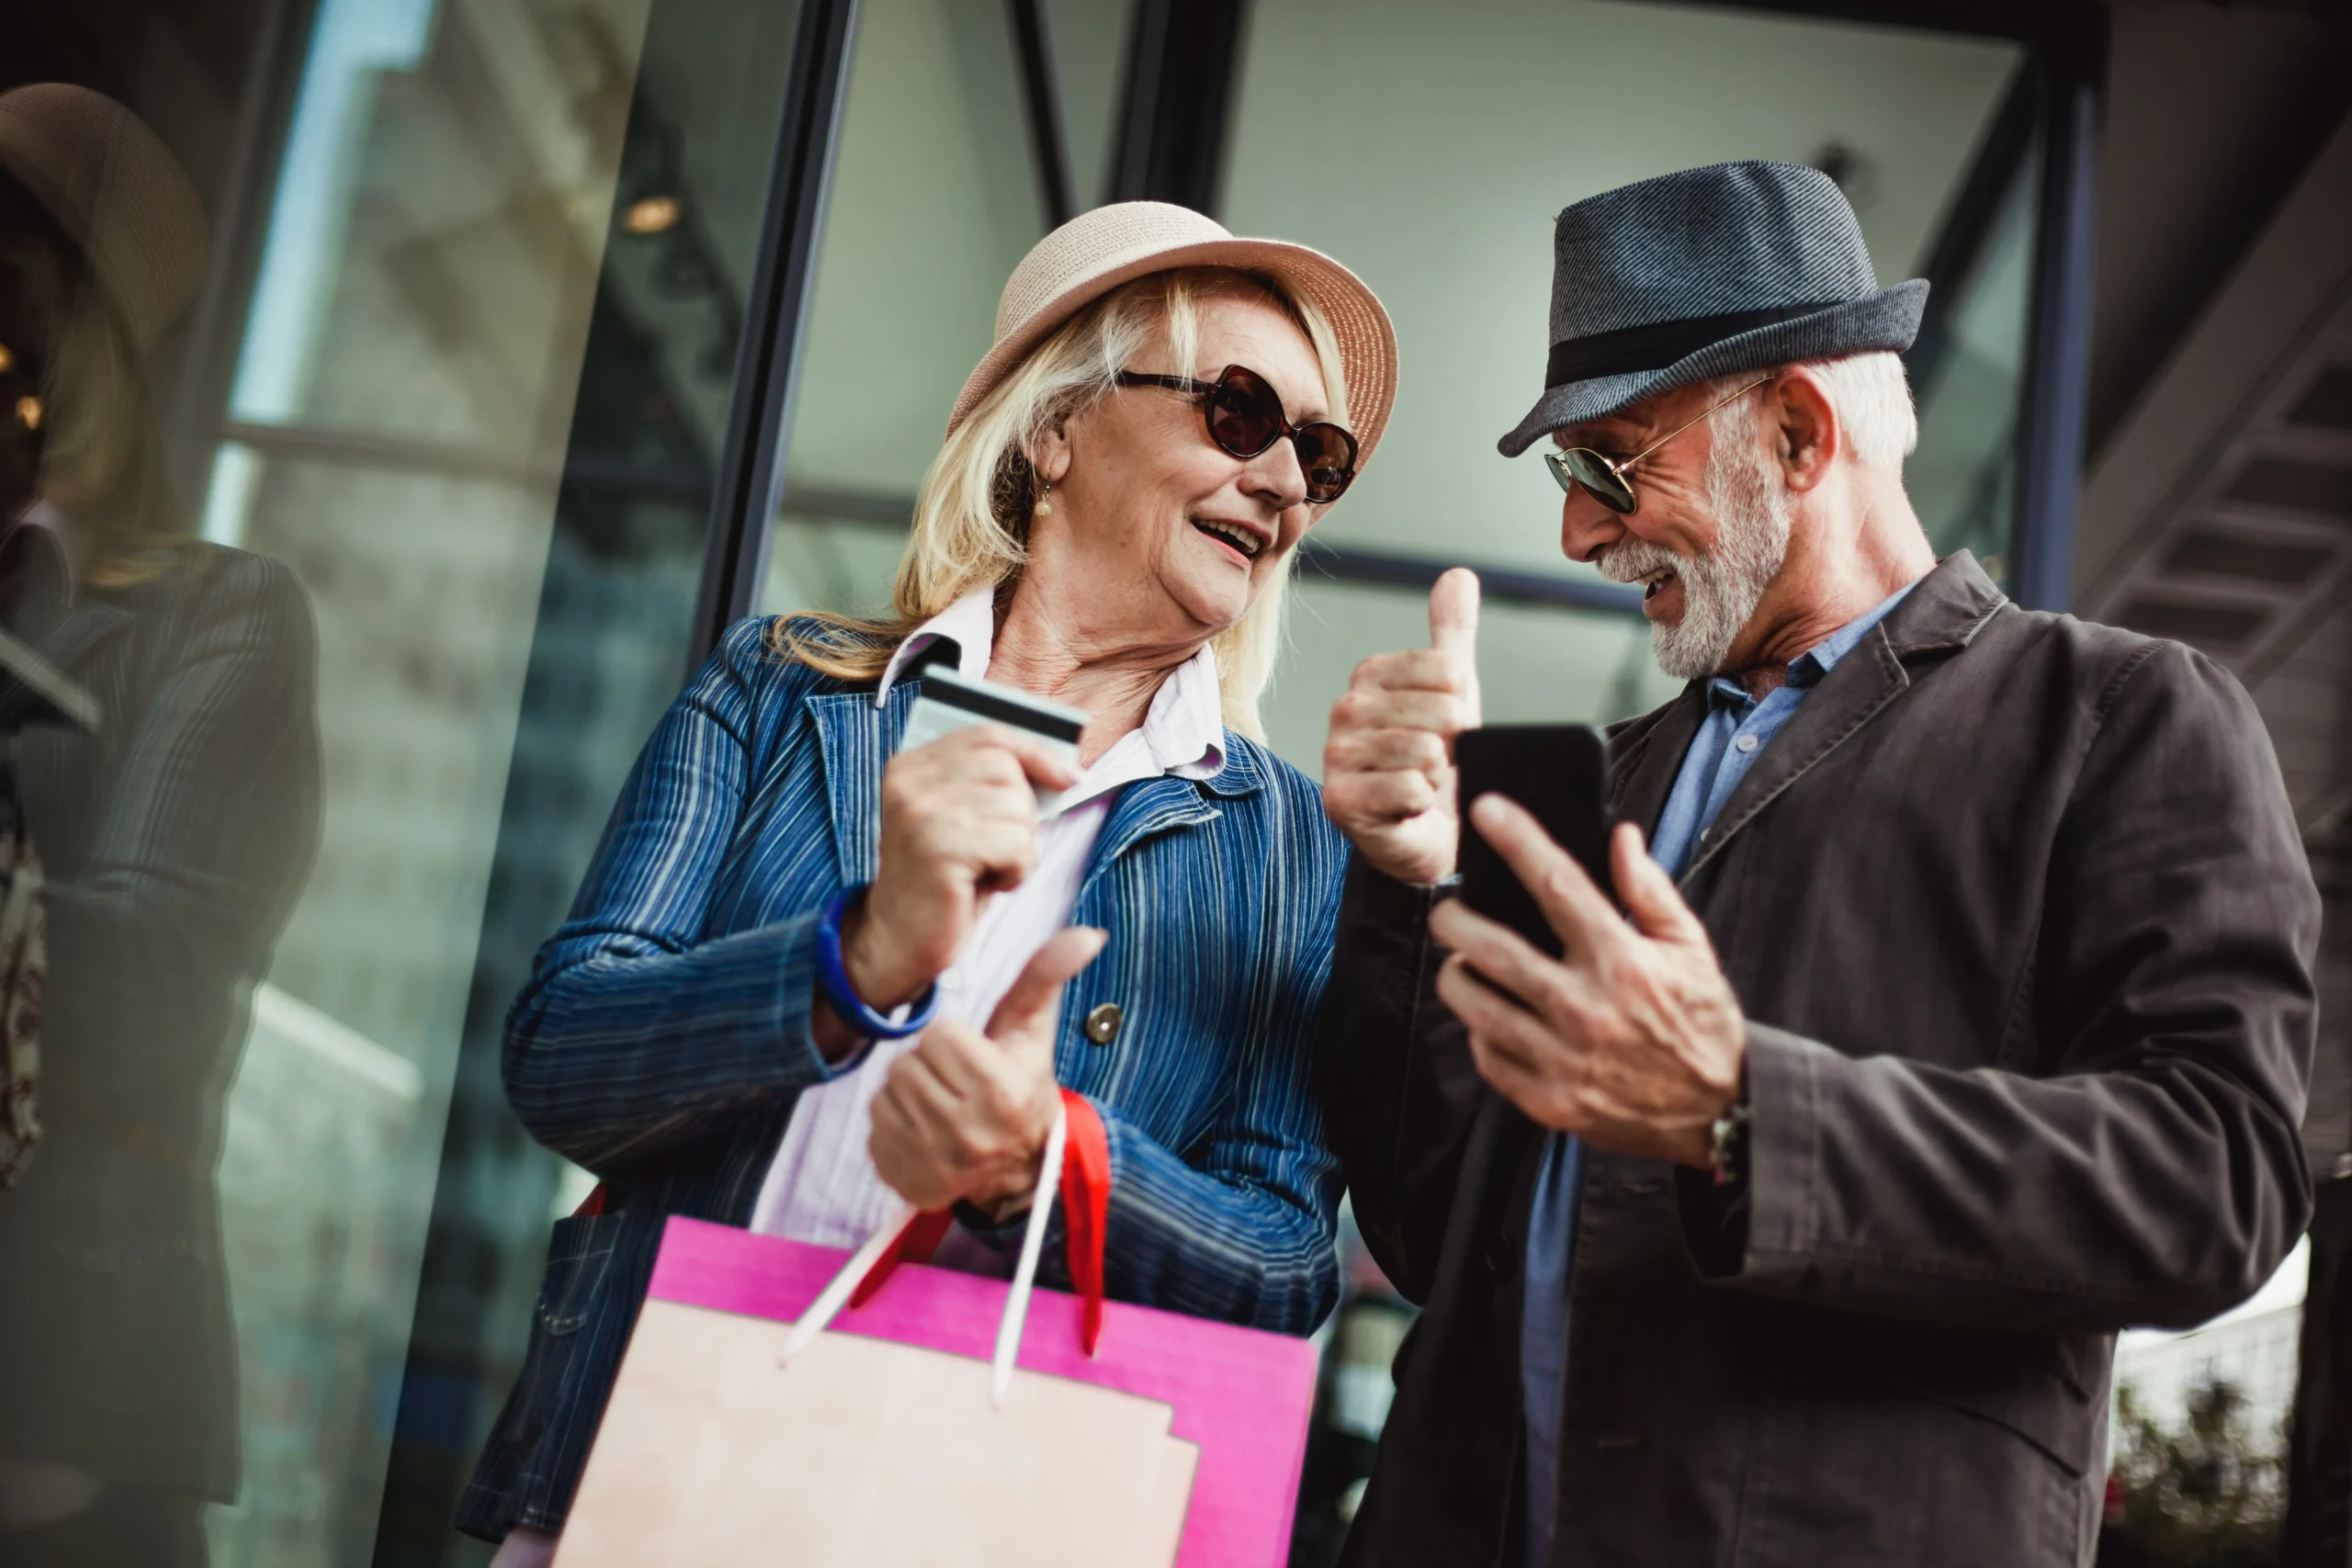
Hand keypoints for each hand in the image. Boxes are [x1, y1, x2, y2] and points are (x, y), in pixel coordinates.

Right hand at [842, 724, 1078, 1009]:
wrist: (899, 940)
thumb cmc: (945, 879)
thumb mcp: (963, 819)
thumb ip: (994, 783)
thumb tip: (1065, 767)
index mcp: (912, 766)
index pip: (988, 735)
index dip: (1036, 752)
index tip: (1070, 777)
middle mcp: (910, 781)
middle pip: (1007, 769)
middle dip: (1022, 813)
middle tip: (999, 851)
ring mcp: (920, 812)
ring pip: (1017, 807)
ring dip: (1019, 847)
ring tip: (987, 870)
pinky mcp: (938, 848)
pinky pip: (1015, 844)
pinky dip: (1016, 871)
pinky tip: (987, 886)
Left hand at [869, 926, 1105, 1212]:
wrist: (1024, 1166)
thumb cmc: (1023, 1083)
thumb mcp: (1032, 1029)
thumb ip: (1046, 976)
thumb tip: (1089, 933)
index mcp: (1000, 1092)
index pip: (936, 1038)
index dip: (951, 1041)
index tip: (972, 1058)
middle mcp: (969, 1136)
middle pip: (905, 1068)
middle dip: (927, 1068)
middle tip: (954, 1083)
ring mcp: (938, 1168)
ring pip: (885, 1100)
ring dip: (906, 1096)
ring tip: (939, 1106)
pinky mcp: (912, 1187)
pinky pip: (875, 1137)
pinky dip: (893, 1130)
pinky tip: (924, 1134)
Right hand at [1322, 568, 1481, 883]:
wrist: (1424, 834)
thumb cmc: (1435, 764)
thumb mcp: (1453, 693)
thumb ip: (1452, 635)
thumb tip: (1458, 576)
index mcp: (1369, 676)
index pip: (1446, 670)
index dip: (1463, 704)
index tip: (1449, 727)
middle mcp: (1345, 710)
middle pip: (1439, 712)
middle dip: (1455, 744)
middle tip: (1438, 763)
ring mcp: (1337, 756)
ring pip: (1425, 752)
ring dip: (1438, 776)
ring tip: (1423, 784)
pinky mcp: (1340, 801)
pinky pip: (1410, 789)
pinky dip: (1421, 804)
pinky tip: (1407, 808)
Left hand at [1429, 797, 1744, 1167]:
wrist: (1717, 1112)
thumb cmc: (1701, 1023)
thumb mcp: (1690, 948)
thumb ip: (1650, 891)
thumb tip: (1620, 836)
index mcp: (1623, 962)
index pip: (1556, 885)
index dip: (1517, 840)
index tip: (1486, 810)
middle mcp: (1587, 1009)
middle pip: (1492, 949)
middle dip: (1454, 919)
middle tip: (1447, 910)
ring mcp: (1563, 1059)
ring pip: (1476, 1005)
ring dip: (1456, 976)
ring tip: (1461, 963)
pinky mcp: (1548, 1100)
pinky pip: (1488, 1057)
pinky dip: (1480, 1032)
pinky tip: (1490, 1017)